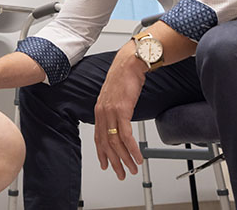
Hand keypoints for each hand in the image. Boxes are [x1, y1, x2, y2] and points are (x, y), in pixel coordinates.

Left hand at [94, 40, 146, 179]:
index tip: (106, 164)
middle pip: (106, 144)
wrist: (130, 63)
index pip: (98, 138)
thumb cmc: (124, 77)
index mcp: (99, 110)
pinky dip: (132, 149)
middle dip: (115, 162)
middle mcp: (102, 113)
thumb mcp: (115, 96)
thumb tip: (119, 121)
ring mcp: (111, 112)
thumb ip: (114, 110)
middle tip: (122, 173)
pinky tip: (138, 156)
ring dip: (125, 158)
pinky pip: (126, 135)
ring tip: (132, 168)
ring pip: (116, 143)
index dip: (102, 153)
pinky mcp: (122, 110)